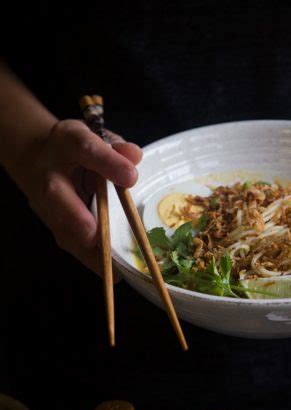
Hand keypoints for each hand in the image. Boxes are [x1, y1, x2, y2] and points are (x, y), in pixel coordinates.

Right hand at [18, 119, 141, 275]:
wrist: (38, 157)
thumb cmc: (75, 148)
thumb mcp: (97, 137)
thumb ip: (117, 147)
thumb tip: (134, 156)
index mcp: (66, 142)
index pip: (84, 147)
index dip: (107, 161)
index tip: (130, 177)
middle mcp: (50, 175)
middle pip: (57, 195)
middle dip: (78, 218)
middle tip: (100, 236)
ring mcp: (45, 203)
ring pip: (61, 227)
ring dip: (88, 249)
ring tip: (115, 268)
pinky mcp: (51, 223)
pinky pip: (69, 242)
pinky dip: (90, 259)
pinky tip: (113, 272)